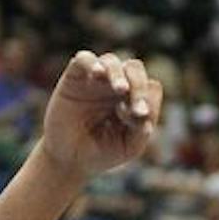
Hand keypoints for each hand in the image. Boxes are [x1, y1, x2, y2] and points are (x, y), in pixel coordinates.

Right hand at [39, 51, 162, 178]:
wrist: (69, 160)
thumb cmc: (102, 152)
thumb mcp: (129, 147)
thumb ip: (142, 130)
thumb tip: (146, 111)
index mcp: (133, 97)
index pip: (149, 86)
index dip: (147, 99)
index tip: (139, 118)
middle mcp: (115, 84)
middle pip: (134, 68)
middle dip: (139, 85)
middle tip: (137, 107)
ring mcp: (94, 80)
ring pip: (111, 61)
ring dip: (119, 74)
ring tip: (121, 89)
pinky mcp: (73, 78)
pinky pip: (84, 59)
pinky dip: (92, 63)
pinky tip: (98, 73)